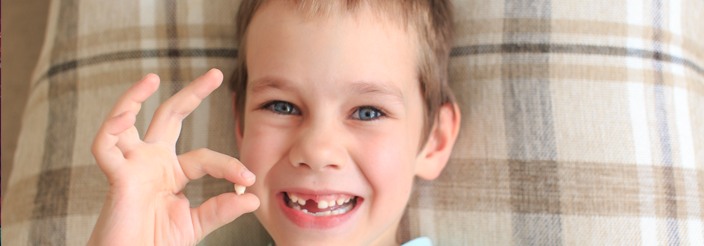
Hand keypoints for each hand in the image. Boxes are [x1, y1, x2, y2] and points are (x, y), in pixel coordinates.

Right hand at [87, 69, 258, 245]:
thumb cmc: (155, 245)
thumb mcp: (195, 224)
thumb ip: (221, 209)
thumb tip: (252, 198)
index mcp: (172, 173)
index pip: (205, 157)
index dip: (228, 165)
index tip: (249, 180)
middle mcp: (151, 162)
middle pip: (170, 117)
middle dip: (192, 94)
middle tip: (217, 73)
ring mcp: (131, 167)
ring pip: (126, 121)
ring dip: (132, 97)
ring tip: (152, 78)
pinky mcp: (115, 177)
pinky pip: (105, 146)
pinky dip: (112, 127)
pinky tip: (127, 113)